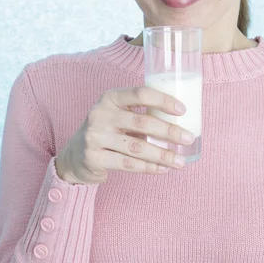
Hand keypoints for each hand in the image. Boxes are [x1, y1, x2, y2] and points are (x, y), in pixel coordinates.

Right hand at [54, 85, 193, 183]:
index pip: (140, 93)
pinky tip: (163, 169)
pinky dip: (148, 167)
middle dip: (169, 131)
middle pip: (141, 122)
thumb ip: (140, 114)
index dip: (163, 100)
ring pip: (137, 147)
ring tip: (180, 161)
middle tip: (188, 137)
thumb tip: (180, 123)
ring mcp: (95, 136)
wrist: (75, 155)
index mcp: (110, 97)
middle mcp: (100, 114)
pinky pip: (128, 164)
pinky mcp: (94, 158)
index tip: (182, 110)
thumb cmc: (107, 131)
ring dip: (162, 155)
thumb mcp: (117, 115)